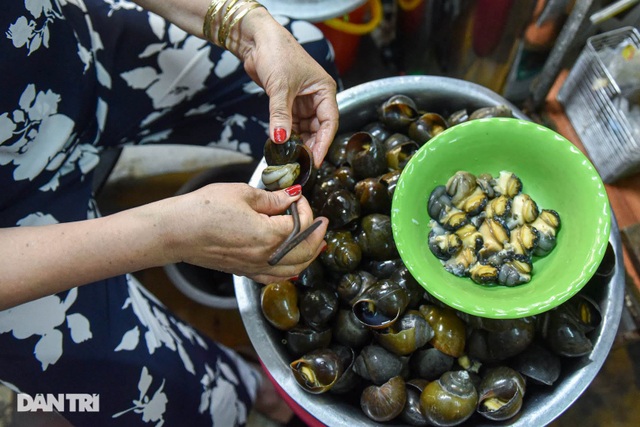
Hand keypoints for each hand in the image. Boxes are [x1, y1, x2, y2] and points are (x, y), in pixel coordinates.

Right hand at [163, 182, 327, 283]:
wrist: (176, 232)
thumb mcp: (242, 193)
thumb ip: (272, 198)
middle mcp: (265, 256)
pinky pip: (275, 277)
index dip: (303, 208)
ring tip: (317, 244)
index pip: (299, 223)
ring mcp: (254, 267)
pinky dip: (290, 272)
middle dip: (316, 235)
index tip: (297, 196)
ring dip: (309, 256)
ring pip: (294, 269)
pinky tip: (294, 266)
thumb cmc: (204, 209)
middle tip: (323, 224)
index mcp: (269, 235)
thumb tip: (292, 196)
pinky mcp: (244, 272)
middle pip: (304, 251)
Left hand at [236, 8, 338, 166]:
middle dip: (310, 145)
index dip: (324, 143)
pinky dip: (287, 134)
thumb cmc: (277, 53)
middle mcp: (317, 97)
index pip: (329, 122)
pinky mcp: (289, 102)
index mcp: (324, 90)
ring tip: (290, 156)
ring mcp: (303, 101)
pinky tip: (282, 144)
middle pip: (318, 128)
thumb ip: (280, 115)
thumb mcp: (280, 87)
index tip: (316, 160)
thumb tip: (280, 139)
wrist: (257, 40)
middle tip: (301, 162)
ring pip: (304, 128)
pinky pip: (292, 124)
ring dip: (298, 141)